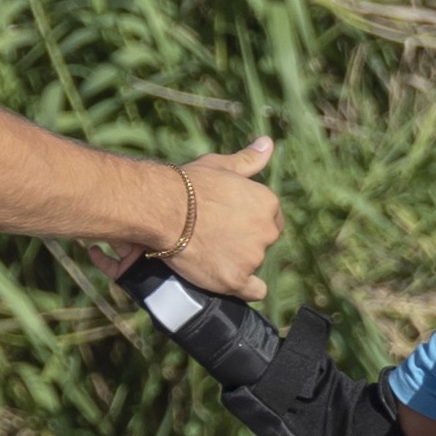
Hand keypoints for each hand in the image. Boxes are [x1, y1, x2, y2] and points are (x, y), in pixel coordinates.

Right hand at [172, 136, 281, 299]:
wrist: (164, 209)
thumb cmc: (190, 185)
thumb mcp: (221, 166)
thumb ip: (248, 160)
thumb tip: (268, 143)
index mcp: (268, 203)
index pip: (271, 220)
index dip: (251, 222)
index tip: (232, 223)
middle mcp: (266, 231)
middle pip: (262, 243)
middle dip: (245, 242)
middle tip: (218, 238)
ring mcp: (252, 258)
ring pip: (252, 265)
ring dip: (238, 263)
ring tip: (210, 253)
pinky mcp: (234, 280)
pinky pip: (253, 292)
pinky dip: (243, 289)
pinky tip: (230, 281)